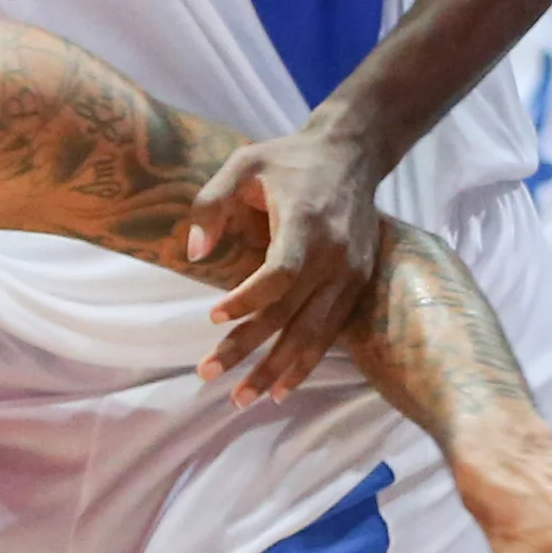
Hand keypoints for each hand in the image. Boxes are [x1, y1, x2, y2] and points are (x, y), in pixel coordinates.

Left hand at [191, 114, 385, 405]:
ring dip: (277, 370)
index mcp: (308, 224)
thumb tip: (194, 255)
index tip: (212, 316)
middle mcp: (335, 255)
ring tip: (242, 398)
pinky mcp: (357, 284)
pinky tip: (279, 388)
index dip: (246, 300)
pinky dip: (305, 363)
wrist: (352, 154)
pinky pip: (330, 332)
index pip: (279, 275)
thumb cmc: (288, 160)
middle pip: (290, 315)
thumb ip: (212, 203)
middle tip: (206, 375)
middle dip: (248, 350)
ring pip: (313, 334)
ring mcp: (350, 274)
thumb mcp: (243, 163)